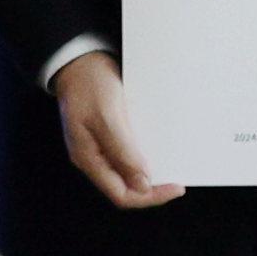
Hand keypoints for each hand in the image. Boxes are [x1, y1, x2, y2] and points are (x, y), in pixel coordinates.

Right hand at [50, 50, 181, 210]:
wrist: (79, 59)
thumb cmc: (88, 84)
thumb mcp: (107, 116)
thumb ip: (123, 151)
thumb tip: (143, 184)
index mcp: (88, 158)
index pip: (121, 194)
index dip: (149, 196)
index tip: (175, 187)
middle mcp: (93, 158)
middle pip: (126, 186)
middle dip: (152, 186)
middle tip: (177, 177)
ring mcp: (100, 147)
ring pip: (129, 171)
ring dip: (150, 170)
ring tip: (171, 163)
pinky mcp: (108, 135)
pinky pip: (129, 154)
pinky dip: (146, 154)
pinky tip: (158, 146)